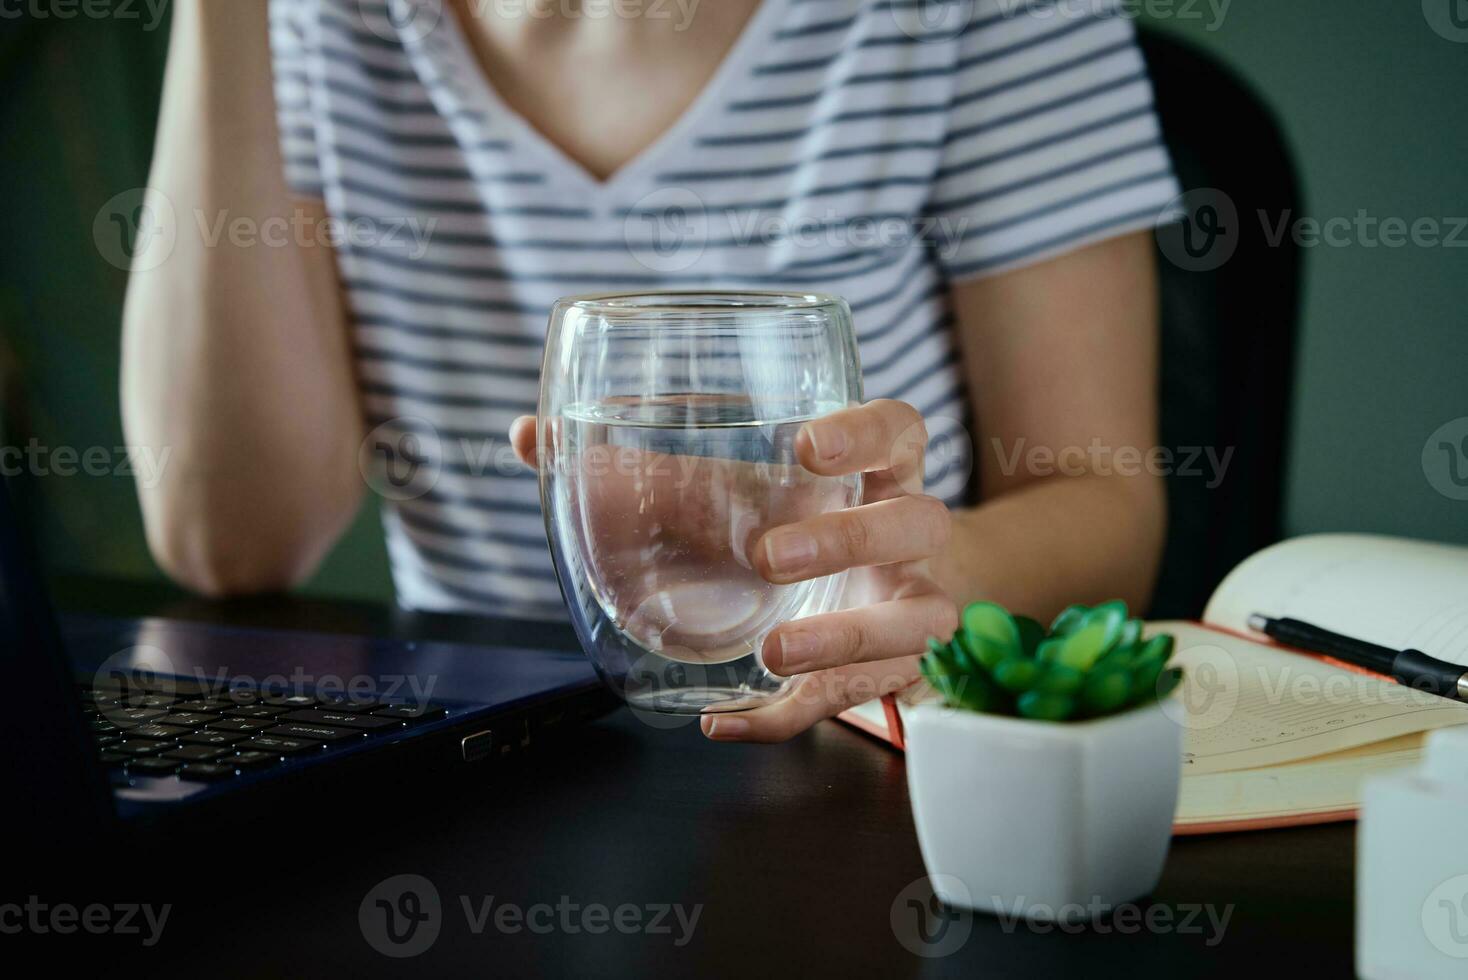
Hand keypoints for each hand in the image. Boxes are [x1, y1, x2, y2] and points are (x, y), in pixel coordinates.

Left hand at [510, 399, 956, 741]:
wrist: (877, 586)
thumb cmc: (789, 519)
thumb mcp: (732, 485)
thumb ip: (634, 462)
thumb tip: (530, 435)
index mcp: (879, 470)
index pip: (900, 431)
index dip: (864, 435)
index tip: (806, 444)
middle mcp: (907, 533)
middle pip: (917, 523)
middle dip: (849, 540)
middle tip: (769, 558)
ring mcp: (910, 603)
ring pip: (919, 620)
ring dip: (847, 638)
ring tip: (776, 653)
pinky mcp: (893, 669)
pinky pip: (856, 701)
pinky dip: (788, 717)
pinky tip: (726, 721)